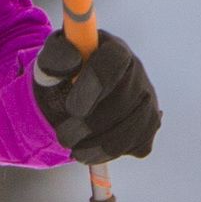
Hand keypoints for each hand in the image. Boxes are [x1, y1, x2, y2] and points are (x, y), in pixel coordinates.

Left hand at [34, 29, 160, 160]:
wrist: (71, 97)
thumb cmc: (62, 78)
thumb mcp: (50, 65)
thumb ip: (55, 59)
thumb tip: (72, 59)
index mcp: (112, 49)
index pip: (115, 60)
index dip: (95, 85)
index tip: (72, 109)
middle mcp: (137, 70)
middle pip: (125, 99)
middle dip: (91, 125)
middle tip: (64, 137)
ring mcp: (148, 97)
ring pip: (133, 126)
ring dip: (99, 144)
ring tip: (73, 148)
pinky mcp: (150, 123)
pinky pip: (138, 143)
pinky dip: (111, 152)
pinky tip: (91, 149)